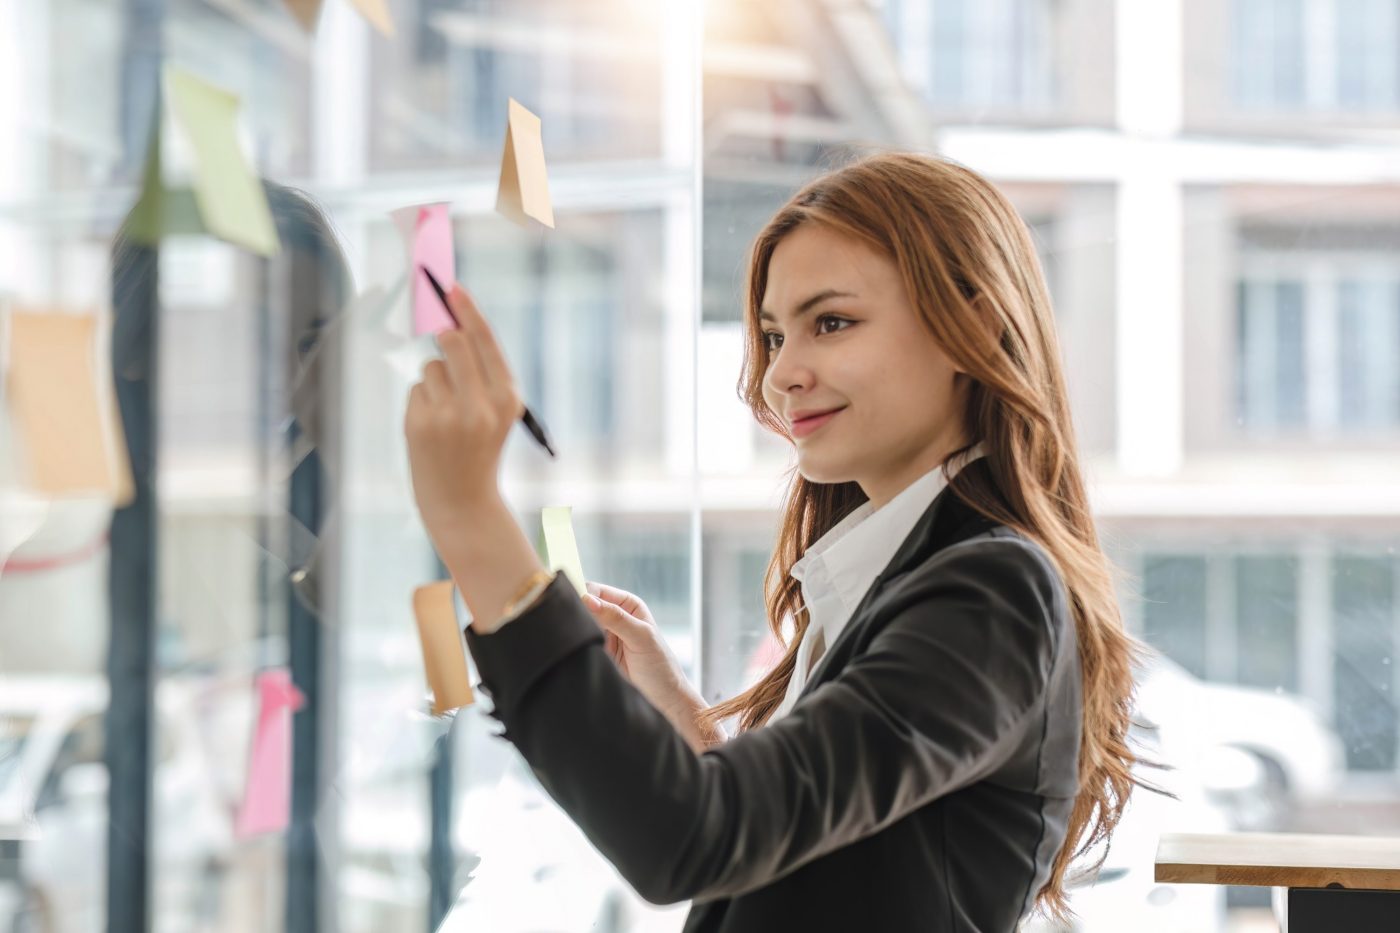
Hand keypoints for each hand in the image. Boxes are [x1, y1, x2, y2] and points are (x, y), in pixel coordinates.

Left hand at [403, 284, 521, 544]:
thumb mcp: (495, 413)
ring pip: (431, 367)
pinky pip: (416, 390)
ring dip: (434, 381)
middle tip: (442, 336)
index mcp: (508, 399)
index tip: (452, 286)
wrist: (463, 502)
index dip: (467, 310)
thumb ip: (480, 373)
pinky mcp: (421, 425)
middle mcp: (482, 405)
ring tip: (445, 413)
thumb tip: (448, 325)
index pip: (486, 342)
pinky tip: (431, 428)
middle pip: (452, 343)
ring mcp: (450, 416)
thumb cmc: (479, 450)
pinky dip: (421, 402)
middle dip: (444, 335)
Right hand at [582, 581, 723, 750]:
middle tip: (566, 622)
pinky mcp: (597, 655)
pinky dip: (575, 646)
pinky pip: (580, 645)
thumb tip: (588, 600)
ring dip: (575, 631)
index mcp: (628, 605)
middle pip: (586, 607)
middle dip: (576, 613)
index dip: (584, 594)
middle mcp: (614, 618)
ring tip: (570, 637)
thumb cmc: (660, 666)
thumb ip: (616, 617)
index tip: (574, 604)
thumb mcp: (641, 637)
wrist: (664, 700)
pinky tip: (571, 648)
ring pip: (581, 627)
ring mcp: (604, 637)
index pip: (598, 591)